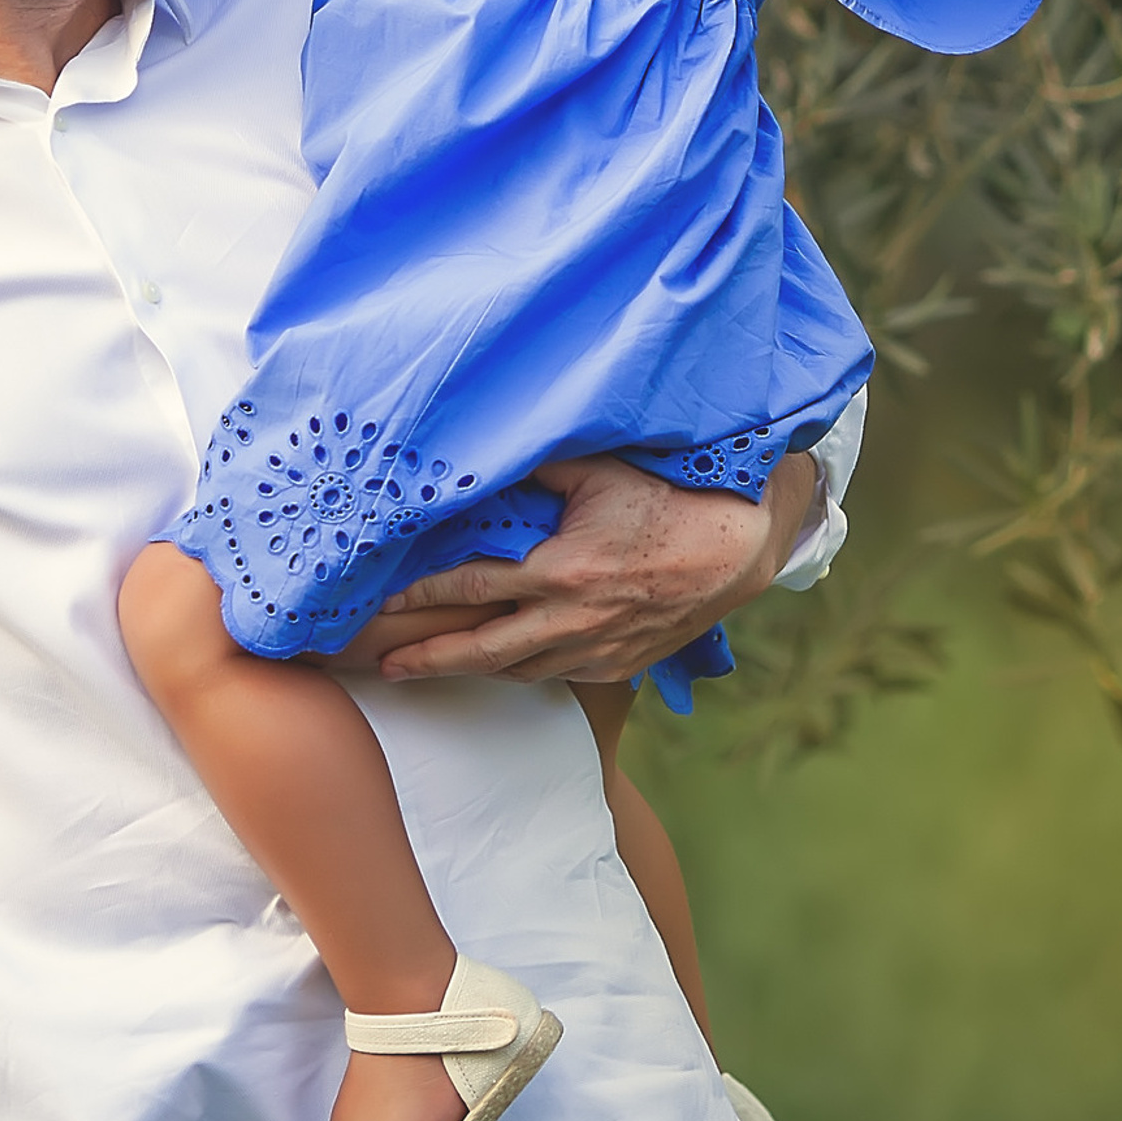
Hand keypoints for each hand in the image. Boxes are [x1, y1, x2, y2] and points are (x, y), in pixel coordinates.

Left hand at [360, 451, 818, 685]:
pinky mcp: (620, 665)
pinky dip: (525, 672)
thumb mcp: (598, 471)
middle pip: (483, 649)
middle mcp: (573, 620)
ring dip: (472, 670)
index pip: (473, 585)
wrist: (739, 550)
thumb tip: (488, 444)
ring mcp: (598, 650)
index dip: (422, 595)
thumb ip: (538, 463)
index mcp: (561, 572)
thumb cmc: (668, 500)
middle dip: (429, 659)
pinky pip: (560, 676)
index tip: (382, 602)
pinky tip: (504, 665)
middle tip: (384, 667)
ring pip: (519, 670)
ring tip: (431, 668)